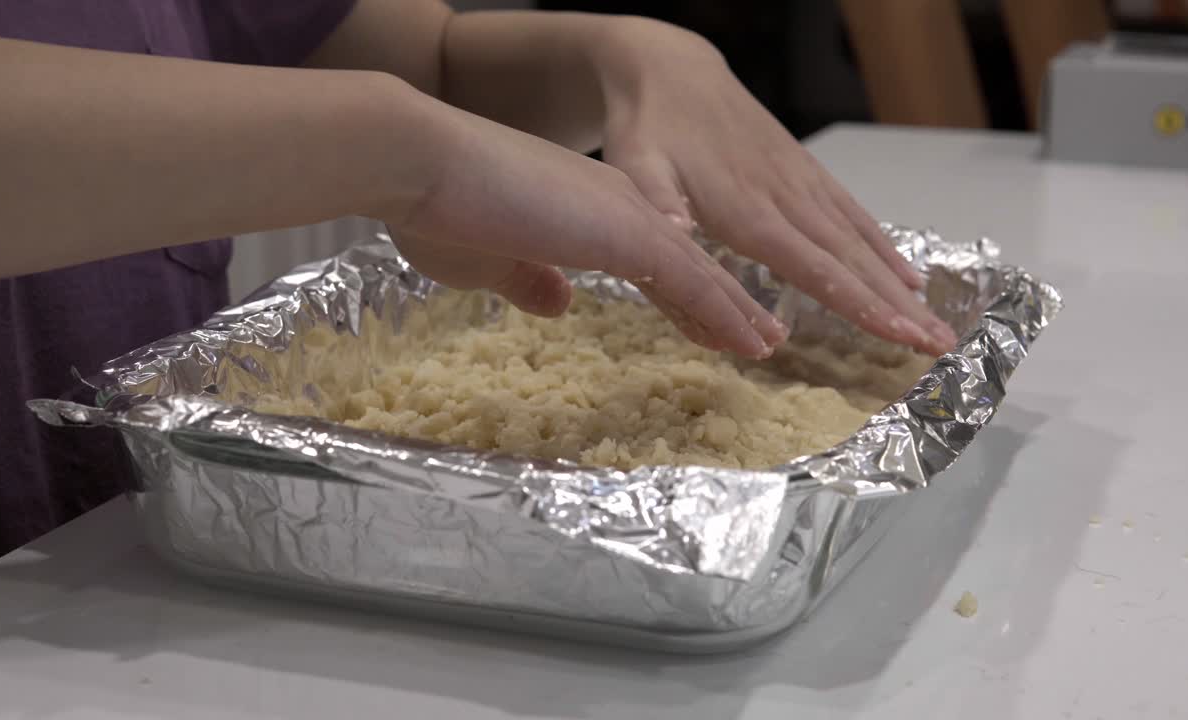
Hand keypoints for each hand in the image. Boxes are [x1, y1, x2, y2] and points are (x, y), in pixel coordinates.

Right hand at [385, 97, 788, 358]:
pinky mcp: (624, 232)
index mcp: (584, 210)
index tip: (705, 323)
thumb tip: (558, 302)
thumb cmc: (437, 211)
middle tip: (758, 334)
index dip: (678, 295)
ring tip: (767, 344)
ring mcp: (625, 217)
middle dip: (722, 303)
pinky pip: (691, 282)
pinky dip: (725, 313)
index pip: (646, 261)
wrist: (420, 164)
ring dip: (735, 313)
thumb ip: (528, 280)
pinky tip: (751, 342)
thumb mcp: (488, 261)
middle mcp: (616, 206)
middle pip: (683, 265)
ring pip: (698, 274)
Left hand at [592, 20, 956, 355]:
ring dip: (901, 286)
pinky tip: (908, 276)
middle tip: (942, 346)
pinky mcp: (804, 173)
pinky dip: (884, 247)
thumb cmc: (649, 130)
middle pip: (853, 262)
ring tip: (937, 326)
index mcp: (749, 211)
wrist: (670, 72)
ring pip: (861, 242)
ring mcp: (801, 183)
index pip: (816, 267)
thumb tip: (674, 234)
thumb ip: (658, 207)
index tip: (902, 335)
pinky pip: (853, 214)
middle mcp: (787, 199)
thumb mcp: (636, 169)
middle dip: (899, 307)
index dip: (861, 304)